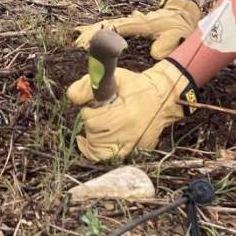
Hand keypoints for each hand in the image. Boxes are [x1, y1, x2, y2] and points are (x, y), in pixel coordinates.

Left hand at [65, 59, 195, 160]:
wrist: (163, 97)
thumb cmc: (137, 86)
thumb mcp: (116, 77)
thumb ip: (90, 84)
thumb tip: (73, 97)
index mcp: (126, 115)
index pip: (93, 120)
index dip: (89, 111)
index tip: (95, 105)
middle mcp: (129, 134)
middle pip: (94, 134)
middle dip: (91, 121)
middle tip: (99, 112)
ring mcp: (131, 146)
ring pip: (96, 146)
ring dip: (93, 134)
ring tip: (101, 122)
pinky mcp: (132, 152)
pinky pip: (103, 158)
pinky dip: (92, 150)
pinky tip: (86, 141)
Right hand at [72, 0, 199, 59]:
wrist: (181, 12)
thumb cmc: (178, 26)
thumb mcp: (177, 35)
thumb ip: (167, 44)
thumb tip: (156, 54)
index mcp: (140, 25)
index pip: (118, 29)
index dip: (103, 34)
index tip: (95, 39)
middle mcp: (132, 22)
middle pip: (107, 26)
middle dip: (91, 33)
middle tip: (77, 43)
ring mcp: (130, 22)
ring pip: (107, 26)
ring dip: (92, 32)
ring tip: (76, 40)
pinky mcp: (130, 25)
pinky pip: (111, 27)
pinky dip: (99, 30)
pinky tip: (89, 35)